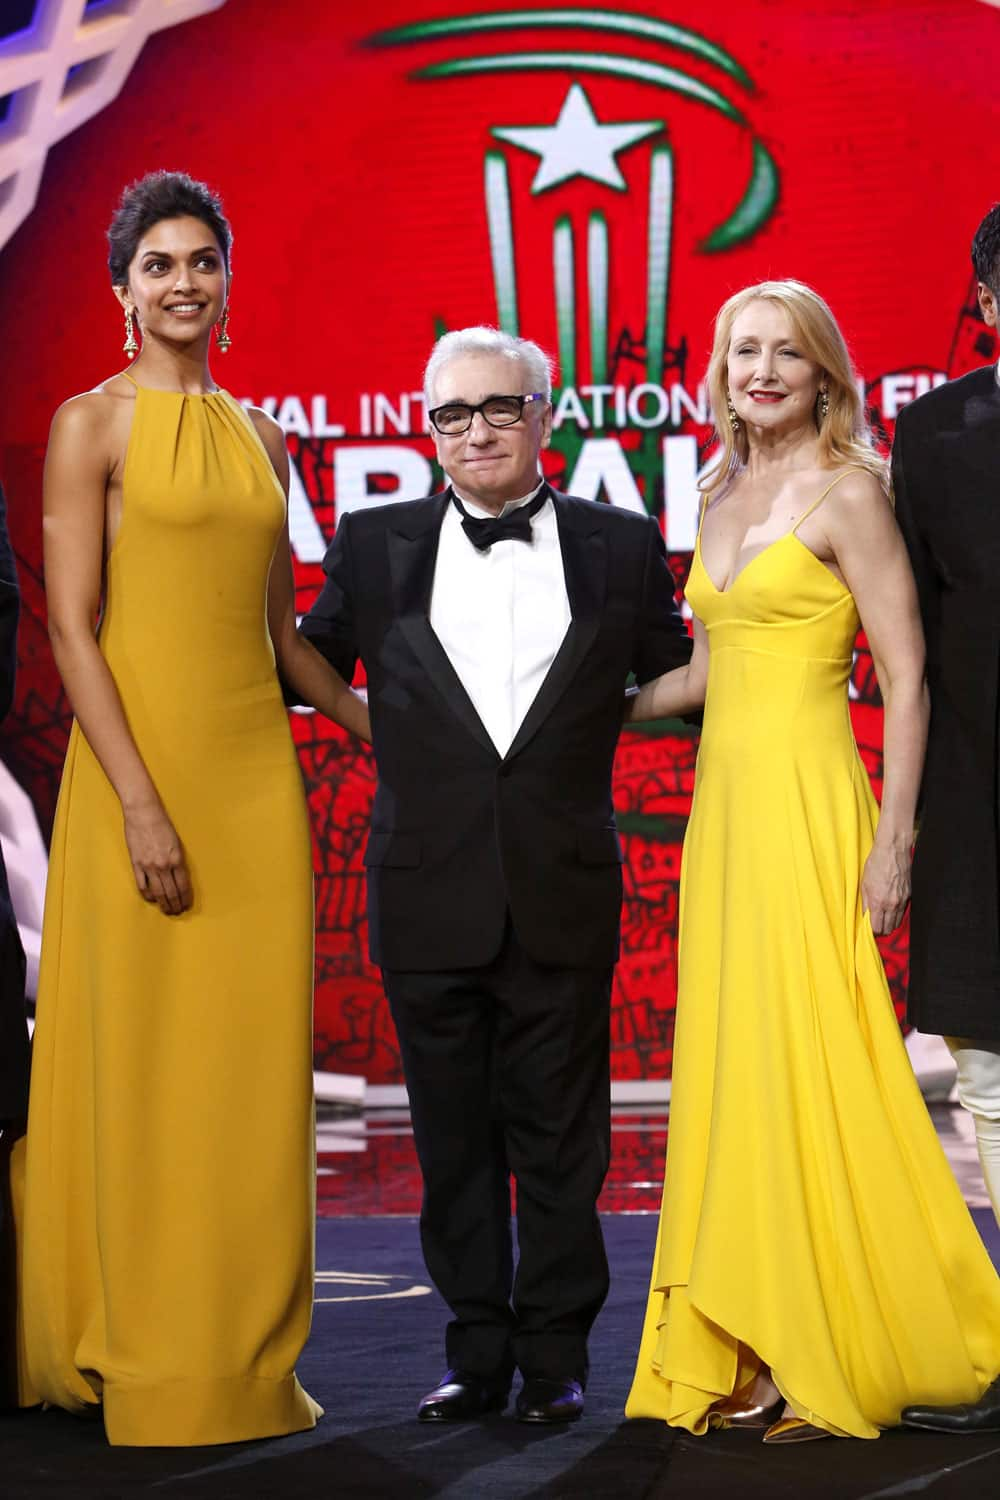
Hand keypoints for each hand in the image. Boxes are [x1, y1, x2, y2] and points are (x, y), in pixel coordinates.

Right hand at [123, 799, 192, 915]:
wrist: (143, 812)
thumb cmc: (162, 824)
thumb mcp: (177, 843)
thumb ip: (178, 861)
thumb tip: (179, 878)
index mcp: (177, 859)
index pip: (183, 886)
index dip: (185, 898)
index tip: (186, 905)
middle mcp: (164, 865)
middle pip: (171, 892)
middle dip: (175, 905)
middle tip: (177, 912)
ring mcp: (148, 866)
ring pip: (157, 893)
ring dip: (163, 904)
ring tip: (166, 910)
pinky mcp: (136, 864)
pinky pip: (142, 886)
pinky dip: (147, 895)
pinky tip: (151, 899)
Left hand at [861, 839, 910, 935]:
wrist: (893, 849)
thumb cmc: (876, 864)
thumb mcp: (864, 884)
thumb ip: (865, 903)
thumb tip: (865, 917)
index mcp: (877, 902)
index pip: (876, 928)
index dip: (872, 932)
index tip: (868, 930)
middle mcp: (891, 904)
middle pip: (888, 929)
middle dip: (881, 931)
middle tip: (875, 926)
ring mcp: (902, 900)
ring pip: (897, 922)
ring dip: (890, 924)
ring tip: (883, 919)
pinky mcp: (910, 895)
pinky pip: (904, 911)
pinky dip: (897, 914)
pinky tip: (891, 909)